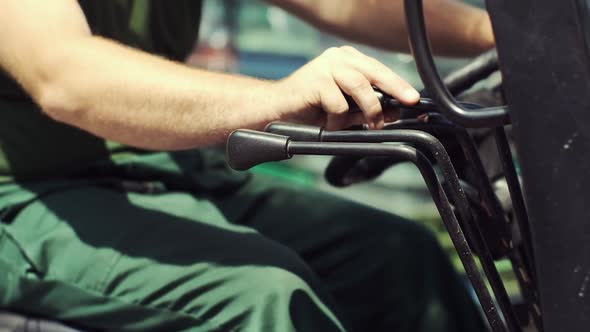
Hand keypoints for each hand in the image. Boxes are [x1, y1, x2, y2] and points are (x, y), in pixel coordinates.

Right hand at [274, 46, 419, 129]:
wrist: (274, 110)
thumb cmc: (308, 110)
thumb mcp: (344, 110)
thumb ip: (365, 109)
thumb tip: (393, 113)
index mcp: (346, 60)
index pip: (378, 70)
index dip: (397, 84)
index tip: (413, 99)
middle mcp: (337, 58)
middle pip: (374, 72)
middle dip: (395, 88)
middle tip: (409, 102)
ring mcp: (325, 67)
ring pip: (360, 86)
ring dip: (369, 109)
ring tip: (369, 124)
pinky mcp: (315, 80)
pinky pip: (339, 104)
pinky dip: (338, 120)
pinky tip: (328, 124)